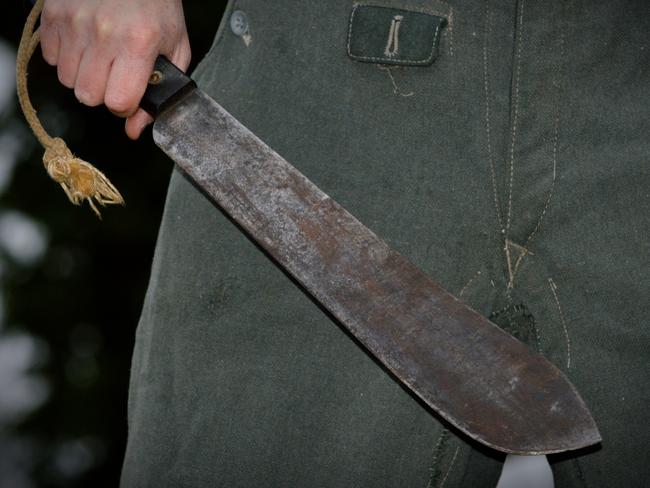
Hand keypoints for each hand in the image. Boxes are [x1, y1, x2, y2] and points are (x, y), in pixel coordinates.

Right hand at [40, 0, 190, 139]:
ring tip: (102, 58)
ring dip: (85, 77)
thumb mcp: (175, 48)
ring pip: (68, 81)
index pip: (119, 102)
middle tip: (116, 75)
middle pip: (90, 97)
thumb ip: (161, 92)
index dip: (126, 106)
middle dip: (104, 93)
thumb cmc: (157, 6)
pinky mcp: (54, 15)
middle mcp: (104, 34)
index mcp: (139, 43)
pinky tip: (85, 45)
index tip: (131, 94)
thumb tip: (134, 130)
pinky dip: (67, 58)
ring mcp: (75, 23)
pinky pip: (52, 59)